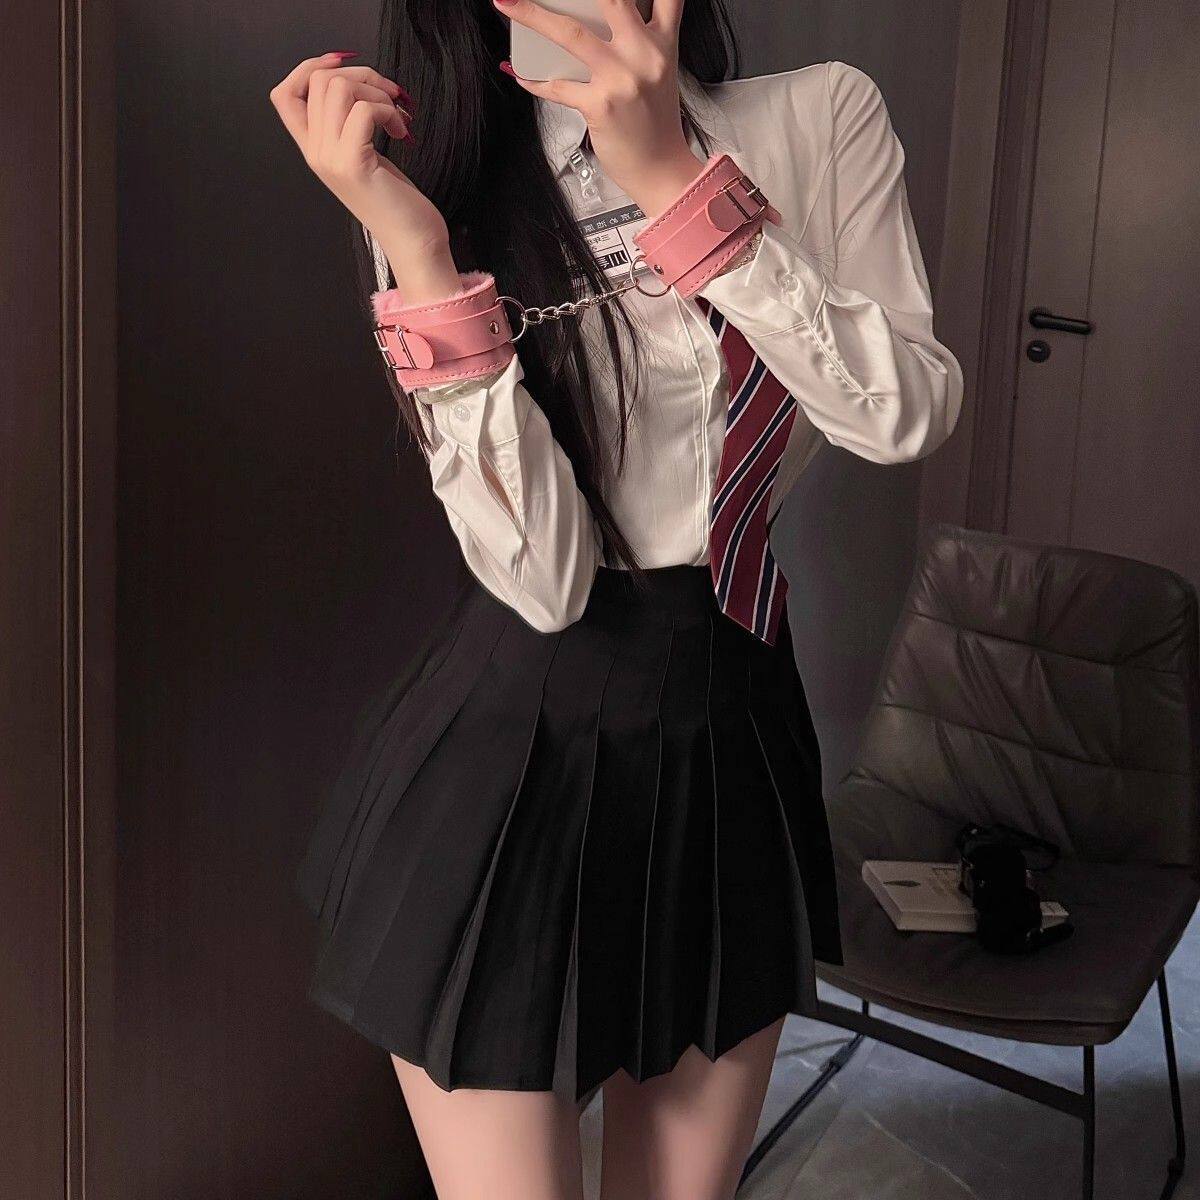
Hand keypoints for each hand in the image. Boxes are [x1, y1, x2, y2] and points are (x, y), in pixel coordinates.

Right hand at [269, 52, 460, 300]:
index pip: (284, 94)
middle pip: (319, 81)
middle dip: (362, 75)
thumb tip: (361, 81)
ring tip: (396, 116)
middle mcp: (316, 153)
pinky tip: (401, 131)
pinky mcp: (354, 165)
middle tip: (390, 97)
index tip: (346, 65)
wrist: (413, 242)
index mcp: (313, 150)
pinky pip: (363, 110)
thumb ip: (350, 124)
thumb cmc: (396, 200)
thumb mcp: (365, 155)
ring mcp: (331, 159)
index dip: (310, 67)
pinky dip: (387, 111)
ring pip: (339, 89)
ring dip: (376, 91)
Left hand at [495, 0, 705, 218]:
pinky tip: (521, 72)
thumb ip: (639, 38)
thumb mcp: (659, 71)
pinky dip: (534, 79)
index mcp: (662, 42)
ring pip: (571, 34)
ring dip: (531, 15)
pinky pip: (557, 86)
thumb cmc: (654, 124)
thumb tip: (594, 18)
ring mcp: (622, 80)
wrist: (661, 170)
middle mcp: (644, 55)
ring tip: (506, 3)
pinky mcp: (602, 106)